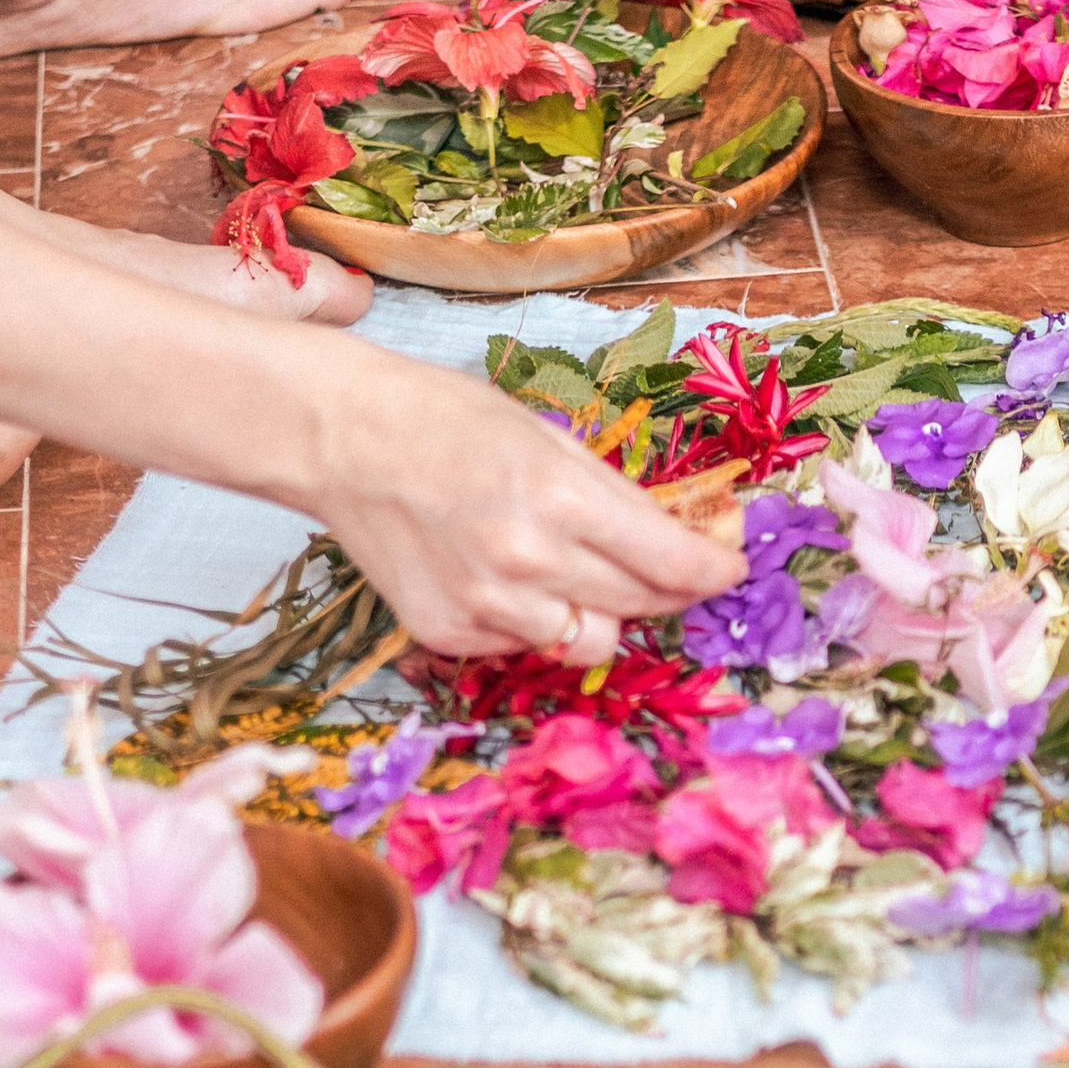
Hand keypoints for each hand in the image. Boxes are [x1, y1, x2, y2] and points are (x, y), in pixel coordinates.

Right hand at [319, 369, 742, 662]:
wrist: (339, 438)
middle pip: (638, 606)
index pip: (669, 562)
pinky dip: (531, 621)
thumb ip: (610, 494)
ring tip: (570, 572)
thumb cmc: (443, 420)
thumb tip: (676, 538)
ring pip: (586, 643)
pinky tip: (502, 578)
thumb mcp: (543, 435)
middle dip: (665, 590)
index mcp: (558, 497)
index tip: (729, 569)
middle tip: (666, 570)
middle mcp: (526, 561)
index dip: (711, 570)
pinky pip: (522, 647)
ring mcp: (484, 607)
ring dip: (598, 614)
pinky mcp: (447, 633)